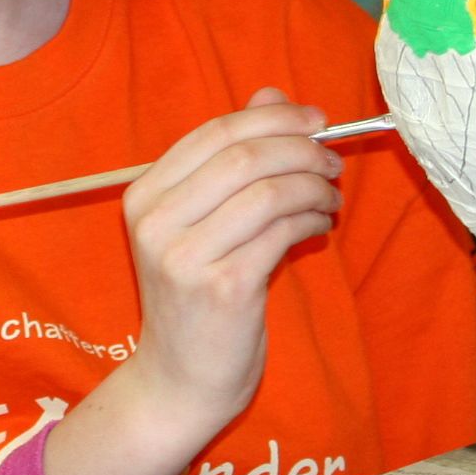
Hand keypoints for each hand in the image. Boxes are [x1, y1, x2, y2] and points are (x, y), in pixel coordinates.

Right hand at [119, 87, 342, 436]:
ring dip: (313, 186)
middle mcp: (155, 221)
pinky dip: (312, 220)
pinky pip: (281, 232)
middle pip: (242, 156)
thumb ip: (231, 158)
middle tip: (332, 160)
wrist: (178, 380)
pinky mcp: (224, 287)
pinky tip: (320, 225)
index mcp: (143, 196)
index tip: (315, 119)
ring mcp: (185, 256)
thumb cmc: (194, 298)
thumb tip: (273, 94)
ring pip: (266, 191)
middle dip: (300, 148)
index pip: (213, 133)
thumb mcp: (201, 223)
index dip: (271, 117)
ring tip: (331, 197)